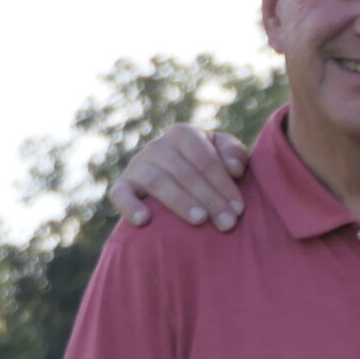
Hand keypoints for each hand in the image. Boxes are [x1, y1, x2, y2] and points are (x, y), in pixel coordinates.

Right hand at [110, 126, 249, 230]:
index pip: (205, 160)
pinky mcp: (123, 185)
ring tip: (200, 220)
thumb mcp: (224, 153)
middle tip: (228, 224)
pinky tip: (144, 221)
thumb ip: (234, 153)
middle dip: (210, 200)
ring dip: (180, 202)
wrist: (173, 174)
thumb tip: (234, 168)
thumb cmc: (207, 165)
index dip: (224, 184)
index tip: (239, 209)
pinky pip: (121, 194)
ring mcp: (138, 165)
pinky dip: (130, 207)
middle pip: (185, 174)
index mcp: (184, 134)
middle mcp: (158, 146)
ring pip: (158, 182)